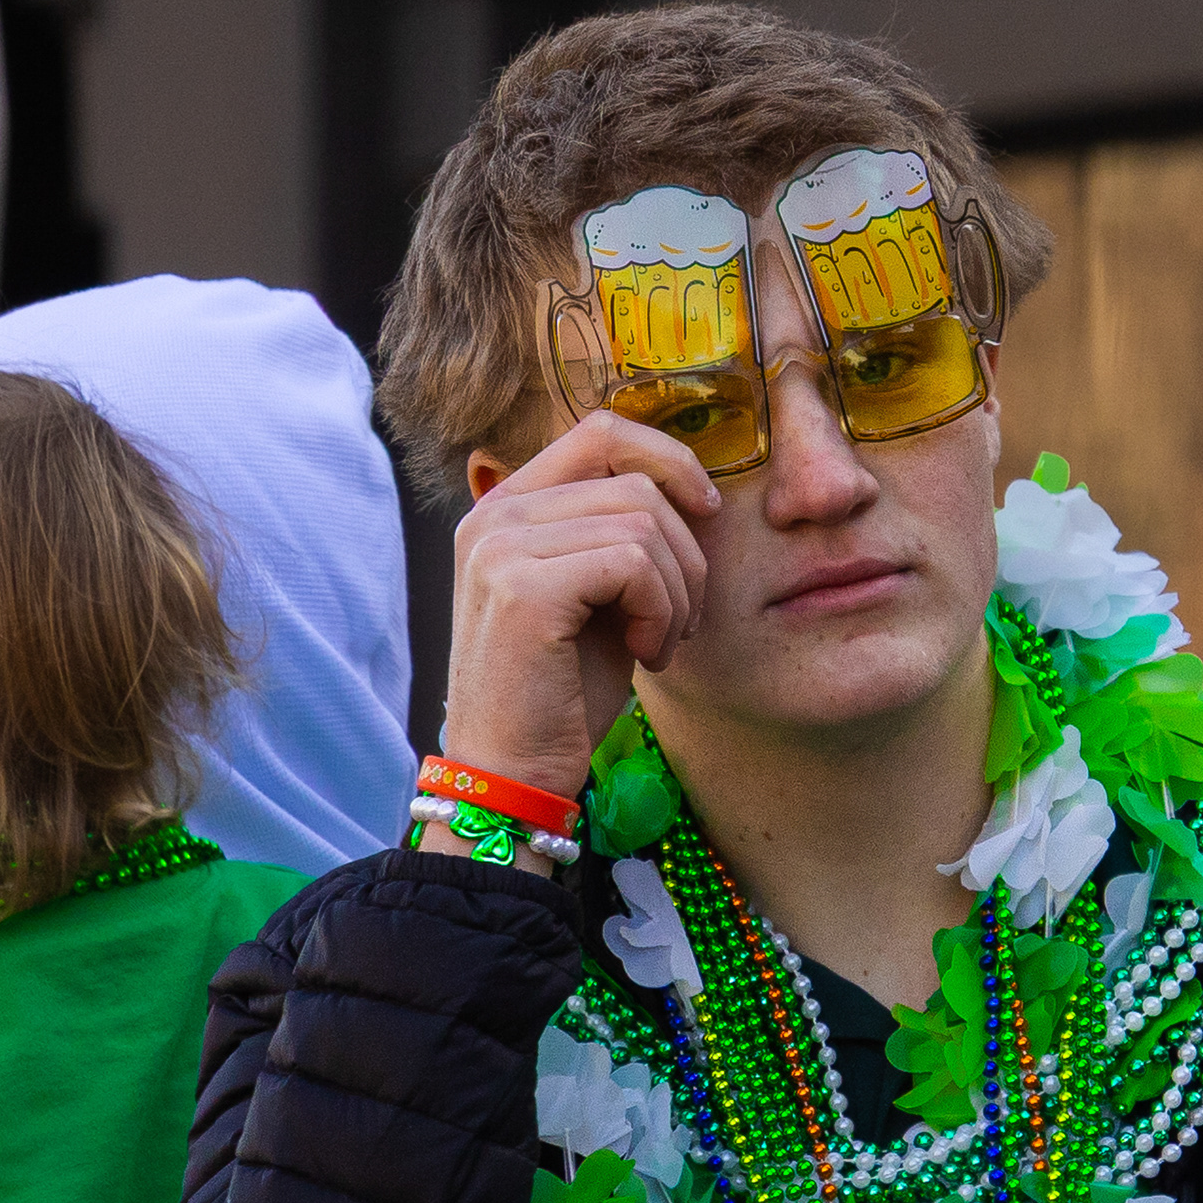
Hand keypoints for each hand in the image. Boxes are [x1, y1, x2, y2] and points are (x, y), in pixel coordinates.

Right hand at [444, 410, 722, 799]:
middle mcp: (495, 514)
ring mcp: (502, 545)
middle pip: (636, 483)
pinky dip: (661, 611)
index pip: (600, 432)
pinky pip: (633, 562)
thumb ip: (623, 537)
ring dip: (678, 592)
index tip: (707, 511)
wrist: (514, 770)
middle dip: (688, 554)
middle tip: (683, 621)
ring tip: (661, 643)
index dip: (669, 458)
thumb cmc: (564, 692)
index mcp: (509, 507)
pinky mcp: (522, 586)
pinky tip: (646, 653)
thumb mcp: (599, 598)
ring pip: (642, 523)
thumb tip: (696, 492)